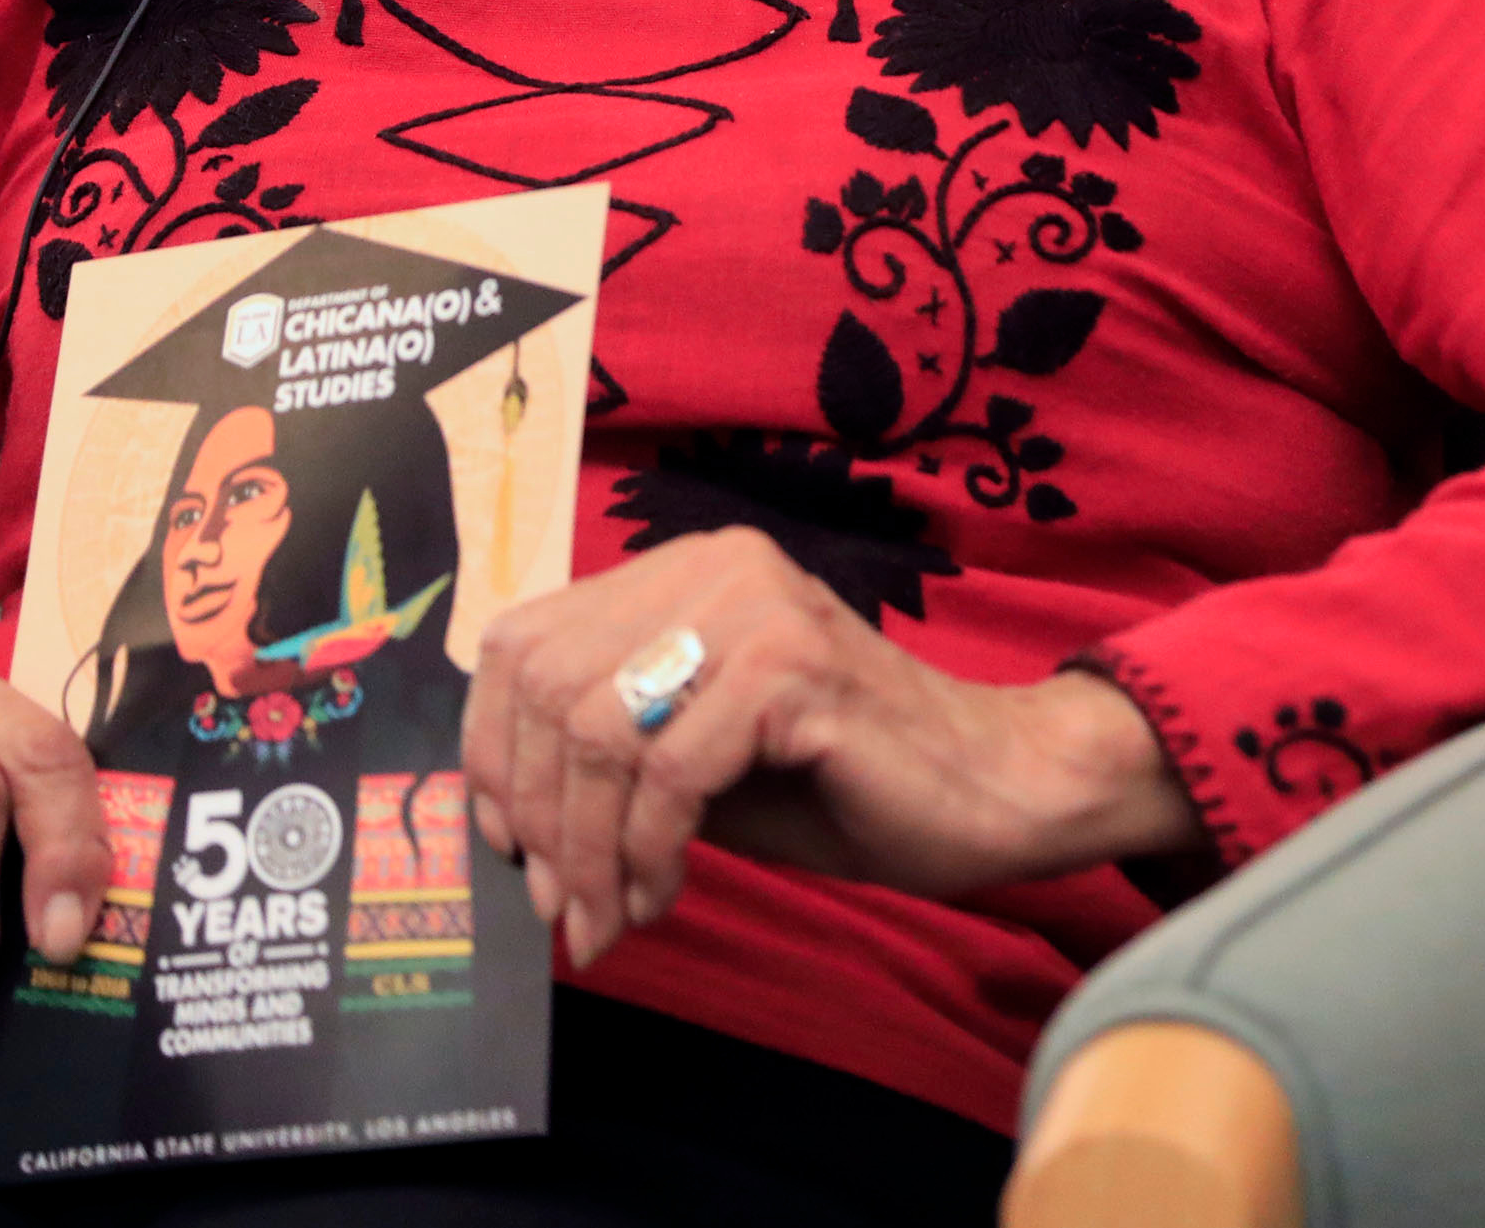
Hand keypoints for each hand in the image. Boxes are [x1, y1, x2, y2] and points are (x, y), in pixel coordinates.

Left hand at [460, 529, 1198, 973]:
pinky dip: (650, 850)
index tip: (509, 849)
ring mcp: (753, 607)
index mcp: (678, 572)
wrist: (992, 791)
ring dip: (589, 851)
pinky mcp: (791, 666)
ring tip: (612, 917)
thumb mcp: (696, 763)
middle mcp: (709, 567)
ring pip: (598, 731)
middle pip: (545, 686)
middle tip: (564, 906)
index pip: (521, 640)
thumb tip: (501, 826)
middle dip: (536, 816)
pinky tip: (666, 895)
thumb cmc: (842, 782)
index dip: (492, 751)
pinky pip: (671, 770)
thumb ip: (611, 760)